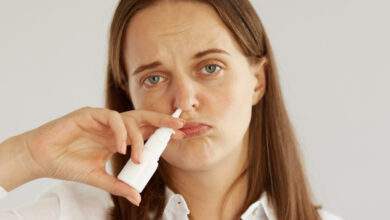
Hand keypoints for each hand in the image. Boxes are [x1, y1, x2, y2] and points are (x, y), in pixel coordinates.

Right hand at [17, 107, 183, 204]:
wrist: (41, 159)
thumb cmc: (68, 165)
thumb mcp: (98, 177)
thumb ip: (118, 185)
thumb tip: (137, 197)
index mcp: (116, 138)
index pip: (144, 132)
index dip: (160, 133)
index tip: (179, 136)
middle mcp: (113, 127)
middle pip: (142, 119)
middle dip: (161, 121)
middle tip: (179, 126)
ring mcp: (102, 119)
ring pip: (129, 118)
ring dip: (138, 136)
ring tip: (139, 155)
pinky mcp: (89, 114)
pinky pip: (111, 118)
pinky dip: (120, 132)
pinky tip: (120, 147)